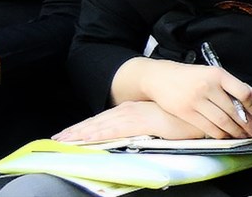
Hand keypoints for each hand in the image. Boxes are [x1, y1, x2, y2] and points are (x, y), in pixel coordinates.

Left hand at [53, 100, 203, 142]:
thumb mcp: (156, 123)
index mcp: (131, 111)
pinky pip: (113, 130)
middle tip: (57, 139)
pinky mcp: (137, 124)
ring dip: (80, 133)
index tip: (69, 134)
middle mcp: (127, 111)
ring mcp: (131, 116)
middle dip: (76, 131)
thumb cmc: (179, 119)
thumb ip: (144, 127)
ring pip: (100, 126)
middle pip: (97, 122)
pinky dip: (97, 135)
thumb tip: (135, 135)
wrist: (194, 112)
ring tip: (63, 141)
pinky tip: (85, 140)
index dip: (85, 127)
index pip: (103, 120)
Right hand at [112, 58, 251, 138]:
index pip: (241, 92)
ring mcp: (196, 100)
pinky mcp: (186, 112)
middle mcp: (208, 86)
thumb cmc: (192, 76)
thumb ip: (237, 86)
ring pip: (221, 120)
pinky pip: (207, 127)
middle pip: (232, 109)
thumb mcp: (214, 74)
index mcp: (218, 74)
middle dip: (246, 123)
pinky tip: (226, 136)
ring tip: (243, 136)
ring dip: (234, 131)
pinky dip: (219, 134)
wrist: (161, 78)